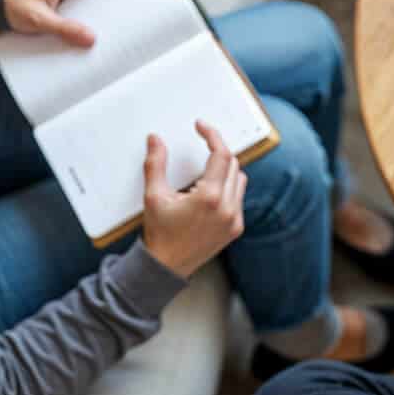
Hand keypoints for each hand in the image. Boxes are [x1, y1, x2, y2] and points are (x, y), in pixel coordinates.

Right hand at [141, 122, 245, 278]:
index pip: (221, 155)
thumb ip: (155, 164)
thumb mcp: (153, 196)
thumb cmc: (159, 234)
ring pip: (239, 180)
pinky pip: (239, 198)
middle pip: (233, 165)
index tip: (202, 127)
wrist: (166, 267)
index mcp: (210, 198)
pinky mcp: (235, 229)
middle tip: (201, 146)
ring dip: (225, 170)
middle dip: (217, 152)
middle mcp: (228, 209)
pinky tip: (209, 192)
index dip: (212, 135)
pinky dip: (228, 188)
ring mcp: (234, 220)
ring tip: (204, 171)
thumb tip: (156, 140)